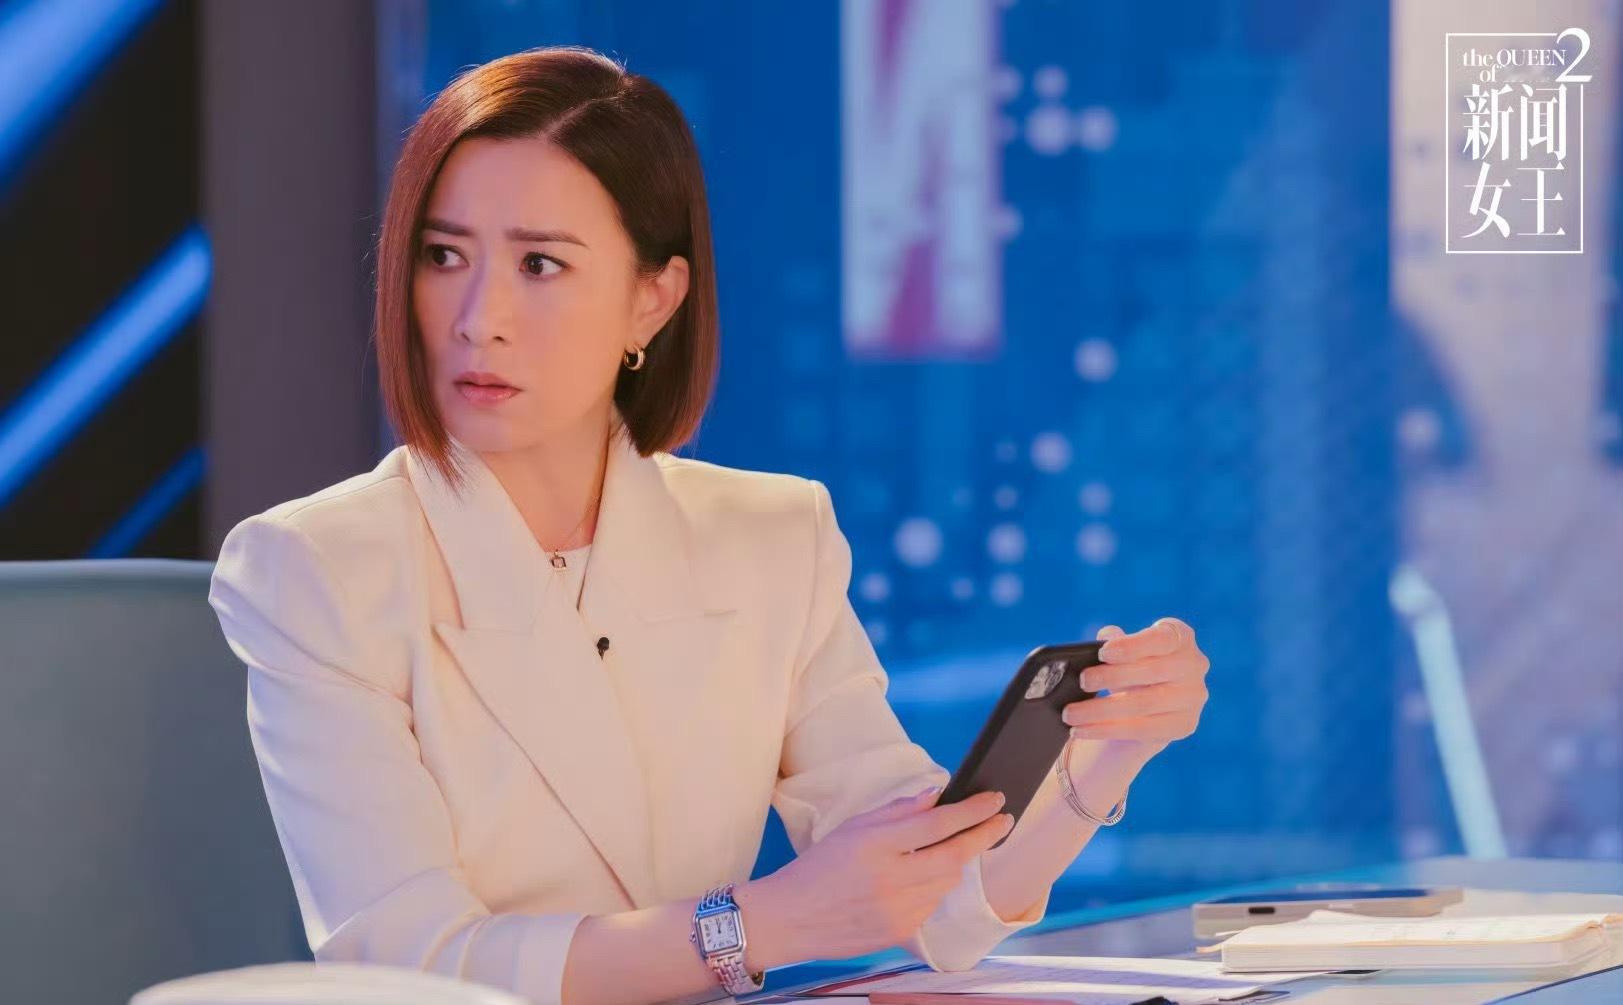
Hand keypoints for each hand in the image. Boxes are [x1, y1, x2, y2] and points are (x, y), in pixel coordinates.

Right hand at [749, 786, 1013, 960]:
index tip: (996, 800)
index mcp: (875, 845)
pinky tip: (918, 880)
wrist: (791, 919)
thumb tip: (936, 794)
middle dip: (983, 836)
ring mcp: (897, 910)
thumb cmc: (819, 868)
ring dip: (955, 863)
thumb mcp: (853, 828)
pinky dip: (934, 888)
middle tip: (1002, 821)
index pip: (937, 823)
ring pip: (947, 882)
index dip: (972, 811)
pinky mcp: (899, 933)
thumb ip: (898, 811)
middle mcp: (890, 879)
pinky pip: (932, 906)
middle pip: (954, 856)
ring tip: (949, 849)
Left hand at [1062, 617, 1209, 763]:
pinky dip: (1106, 729)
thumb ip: (1112, 646)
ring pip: (1145, 704)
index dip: (1133, 645)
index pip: (1162, 638)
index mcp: (1179, 637)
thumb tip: (1094, 644)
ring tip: (1070, 714)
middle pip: (1154, 671)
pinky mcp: (1184, 725)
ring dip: (1101, 710)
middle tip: (1081, 681)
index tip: (1103, 652)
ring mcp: (1193, 697)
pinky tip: (1081, 730)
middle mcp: (1194, 665)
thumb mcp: (1120, 653)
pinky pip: (1142, 729)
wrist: (1141, 705)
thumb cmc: (1127, 666)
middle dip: (1113, 676)